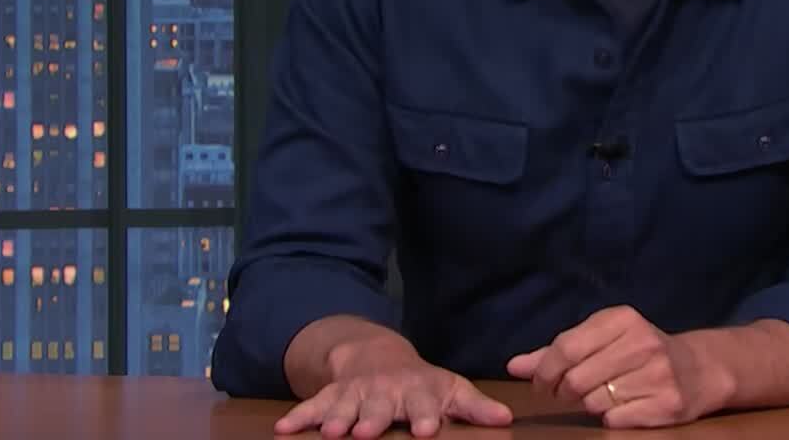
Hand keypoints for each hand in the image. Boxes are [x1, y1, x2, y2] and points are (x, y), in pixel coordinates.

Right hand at [275, 340, 511, 438]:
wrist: (377, 356)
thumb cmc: (421, 385)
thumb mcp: (450, 390)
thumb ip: (474, 407)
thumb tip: (507, 419)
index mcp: (418, 392)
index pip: (423, 404)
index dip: (424, 416)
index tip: (425, 430)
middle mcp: (385, 392)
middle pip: (379, 407)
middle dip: (373, 419)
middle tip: (367, 433)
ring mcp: (355, 394)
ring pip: (344, 408)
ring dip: (337, 420)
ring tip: (330, 434)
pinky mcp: (331, 397)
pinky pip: (312, 407)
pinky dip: (297, 417)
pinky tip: (282, 431)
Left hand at [506, 306, 724, 428]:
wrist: (699, 369)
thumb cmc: (640, 352)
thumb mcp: (603, 339)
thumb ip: (557, 351)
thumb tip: (514, 366)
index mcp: (623, 319)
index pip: (566, 347)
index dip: (545, 371)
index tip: (541, 384)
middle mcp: (642, 342)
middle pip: (577, 379)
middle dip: (566, 392)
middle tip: (571, 393)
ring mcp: (658, 374)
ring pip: (594, 402)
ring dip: (590, 405)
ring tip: (604, 395)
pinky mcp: (667, 404)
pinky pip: (615, 420)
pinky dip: (611, 418)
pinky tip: (624, 406)